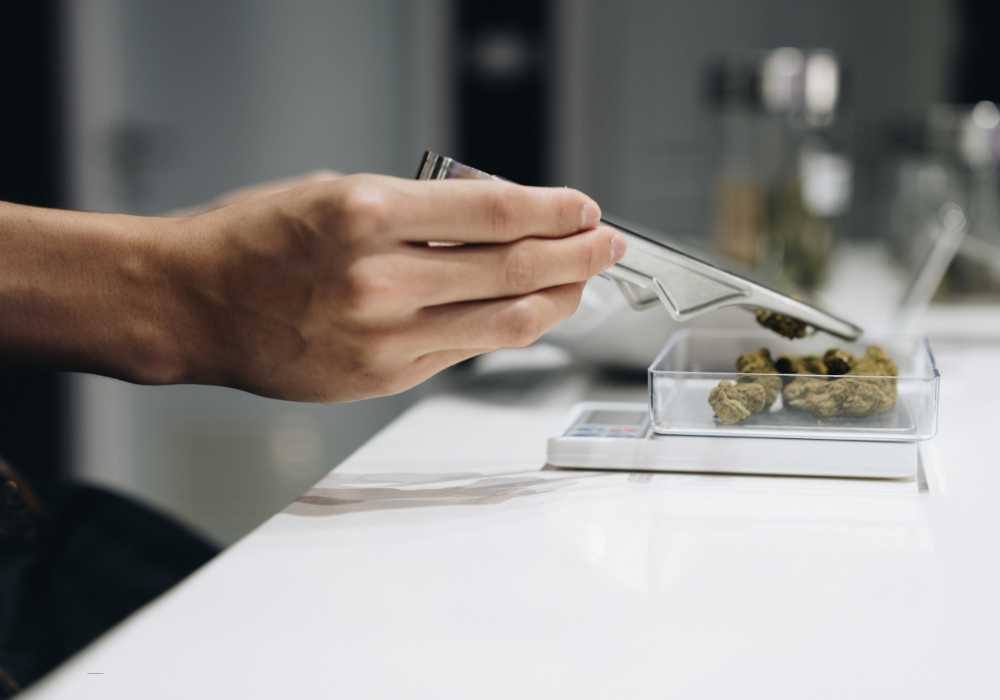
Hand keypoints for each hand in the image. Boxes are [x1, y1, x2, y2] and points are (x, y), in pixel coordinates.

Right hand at [161, 174, 624, 400]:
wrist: (194, 304)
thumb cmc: (253, 240)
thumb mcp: (334, 191)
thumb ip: (416, 210)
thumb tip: (493, 220)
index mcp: (366, 215)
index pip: (493, 212)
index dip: (552, 210)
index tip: (581, 208)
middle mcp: (381, 280)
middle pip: (513, 270)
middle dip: (575, 255)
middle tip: (605, 244)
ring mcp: (384, 337)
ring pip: (504, 321)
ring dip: (558, 298)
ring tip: (583, 280)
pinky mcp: (384, 377)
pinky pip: (467, 349)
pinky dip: (507, 327)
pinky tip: (528, 311)